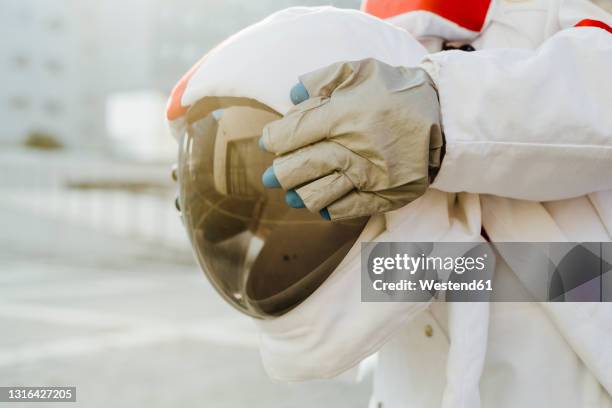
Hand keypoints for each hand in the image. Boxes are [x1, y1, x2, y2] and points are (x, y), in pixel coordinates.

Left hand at [260, 58, 443, 220]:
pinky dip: (328, 209)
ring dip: (299, 195)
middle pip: (299, 168)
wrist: (444, 116)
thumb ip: (322, 80)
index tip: (270, 142)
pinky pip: (346, 210)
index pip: (292, 134)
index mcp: (342, 116)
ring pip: (317, 195)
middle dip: (279, 174)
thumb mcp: (359, 71)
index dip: (274, 139)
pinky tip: (321, 204)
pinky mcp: (385, 195)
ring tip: (294, 194)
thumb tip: (292, 95)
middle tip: (273, 177)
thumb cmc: (395, 91)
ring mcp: (370, 176)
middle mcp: (353, 149)